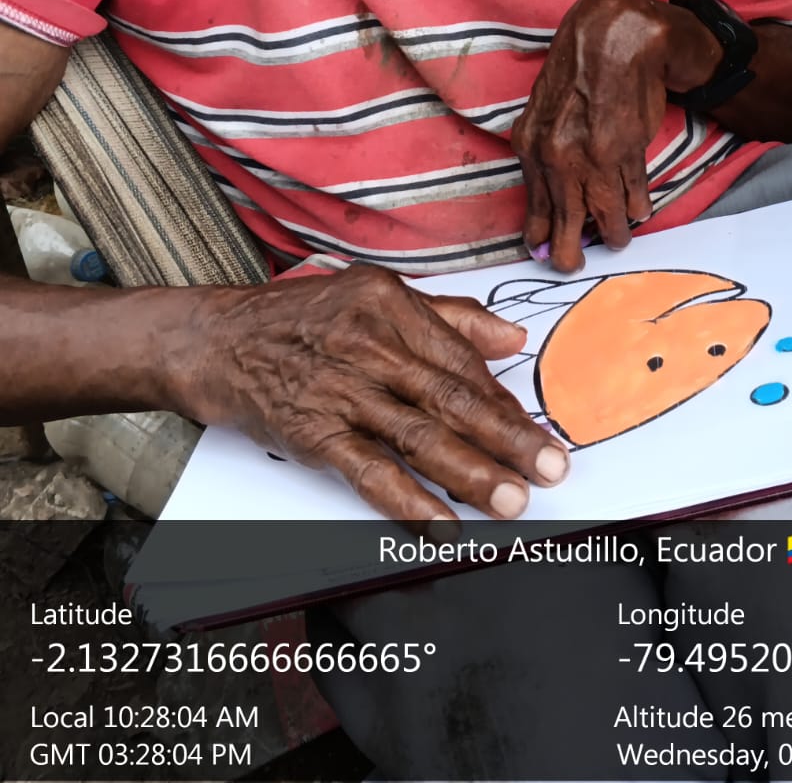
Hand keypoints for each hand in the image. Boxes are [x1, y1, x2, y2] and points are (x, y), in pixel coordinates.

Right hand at [169, 265, 570, 523]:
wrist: (213, 340)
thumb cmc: (297, 316)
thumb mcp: (372, 292)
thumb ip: (448, 316)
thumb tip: (512, 338)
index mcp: (390, 304)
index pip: (462, 360)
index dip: (504, 400)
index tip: (539, 430)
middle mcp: (369, 344)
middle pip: (452, 397)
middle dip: (509, 438)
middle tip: (553, 468)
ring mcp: (339, 390)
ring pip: (419, 436)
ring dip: (472, 474)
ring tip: (514, 500)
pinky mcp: (311, 432)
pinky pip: (368, 472)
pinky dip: (407, 502)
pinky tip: (441, 524)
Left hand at [510, 0, 721, 271]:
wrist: (614, 39)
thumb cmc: (577, 73)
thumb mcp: (543, 112)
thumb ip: (541, 155)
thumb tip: (543, 204)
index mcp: (532, 147)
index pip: (535, 208)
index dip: (542, 236)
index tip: (546, 250)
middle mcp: (559, 158)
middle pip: (566, 225)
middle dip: (572, 251)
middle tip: (574, 264)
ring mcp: (595, 158)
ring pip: (606, 215)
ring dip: (614, 232)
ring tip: (618, 238)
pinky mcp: (629, 152)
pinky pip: (633, 194)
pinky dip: (636, 206)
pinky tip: (637, 211)